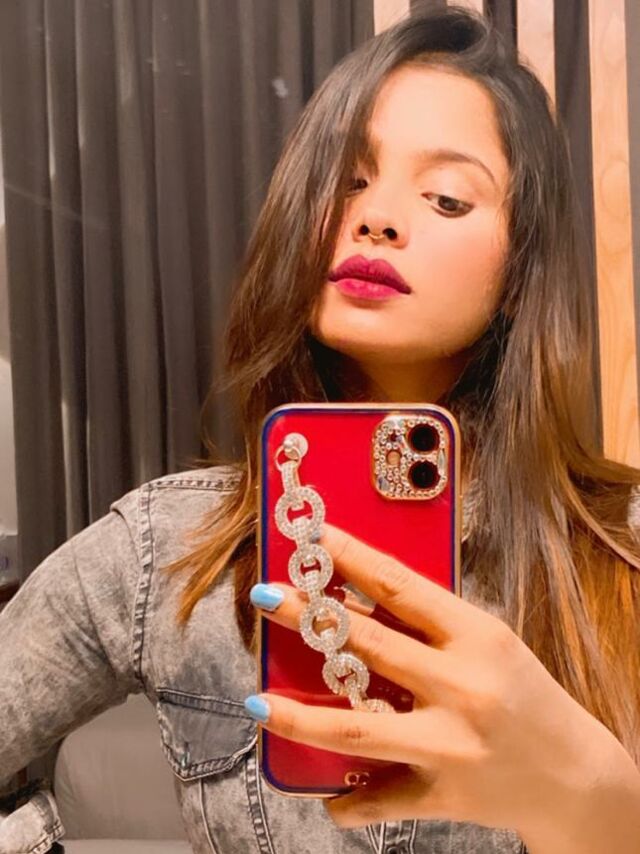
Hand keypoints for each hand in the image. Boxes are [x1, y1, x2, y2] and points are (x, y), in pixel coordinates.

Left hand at [248, 522, 630, 837]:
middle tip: (266, 594)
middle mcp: (462, 687)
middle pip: (369, 646)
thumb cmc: (524, 694)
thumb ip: (433, 624)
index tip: (313, 538)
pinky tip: (324, 794)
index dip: (352, 558)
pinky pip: (382, 797)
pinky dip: (349, 800)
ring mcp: (450, 745)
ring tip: (258, 700)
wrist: (575, 775)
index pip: (402, 587)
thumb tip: (358, 595)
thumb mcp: (490, 641)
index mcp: (476, 636)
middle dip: (309, 617)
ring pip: (358, 729)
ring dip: (300, 716)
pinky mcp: (444, 795)